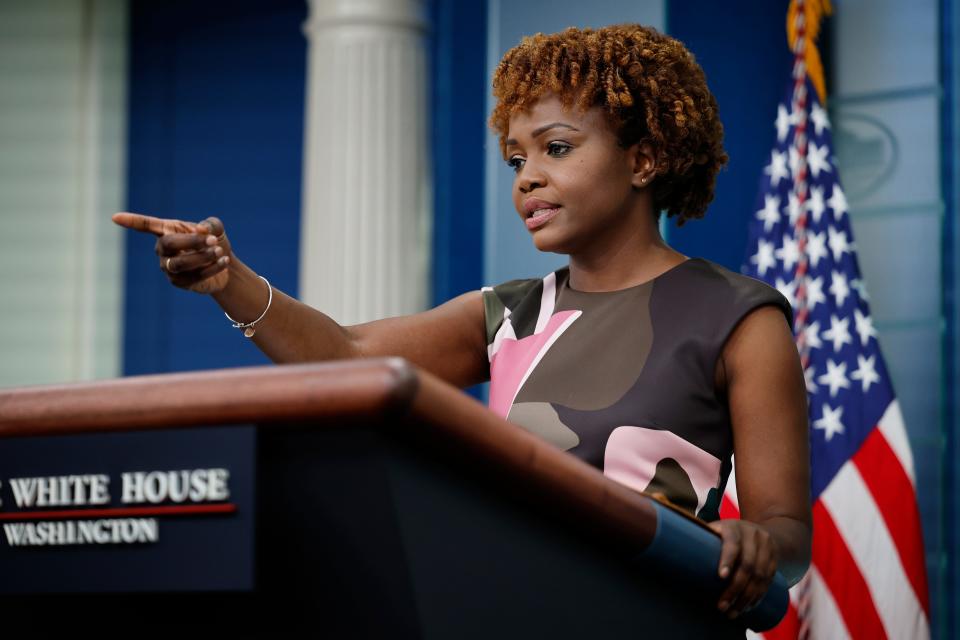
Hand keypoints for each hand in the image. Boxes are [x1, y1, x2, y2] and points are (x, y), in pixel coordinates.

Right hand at [112, 212, 232, 293]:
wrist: (223, 262)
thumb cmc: (214, 240)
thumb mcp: (214, 228)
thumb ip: (210, 225)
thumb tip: (202, 230)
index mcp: (166, 231)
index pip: (146, 225)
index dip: (131, 221)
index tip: (114, 217)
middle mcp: (162, 250)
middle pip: (168, 244)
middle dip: (192, 241)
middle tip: (212, 239)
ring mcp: (168, 267)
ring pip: (180, 263)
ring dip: (202, 257)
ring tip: (219, 251)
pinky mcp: (179, 283)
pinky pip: (193, 276)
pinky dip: (211, 268)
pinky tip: (224, 261)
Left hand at [707, 519, 778, 618]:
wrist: (756, 529)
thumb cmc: (724, 535)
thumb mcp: (714, 531)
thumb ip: (699, 541)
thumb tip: (672, 557)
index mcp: (733, 527)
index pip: (732, 543)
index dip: (727, 559)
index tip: (721, 577)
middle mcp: (752, 534)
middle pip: (747, 564)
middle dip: (735, 589)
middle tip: (722, 606)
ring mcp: (766, 545)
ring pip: (760, 575)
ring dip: (747, 597)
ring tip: (734, 612)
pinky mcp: (775, 557)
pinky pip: (769, 579)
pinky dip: (759, 595)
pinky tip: (749, 606)